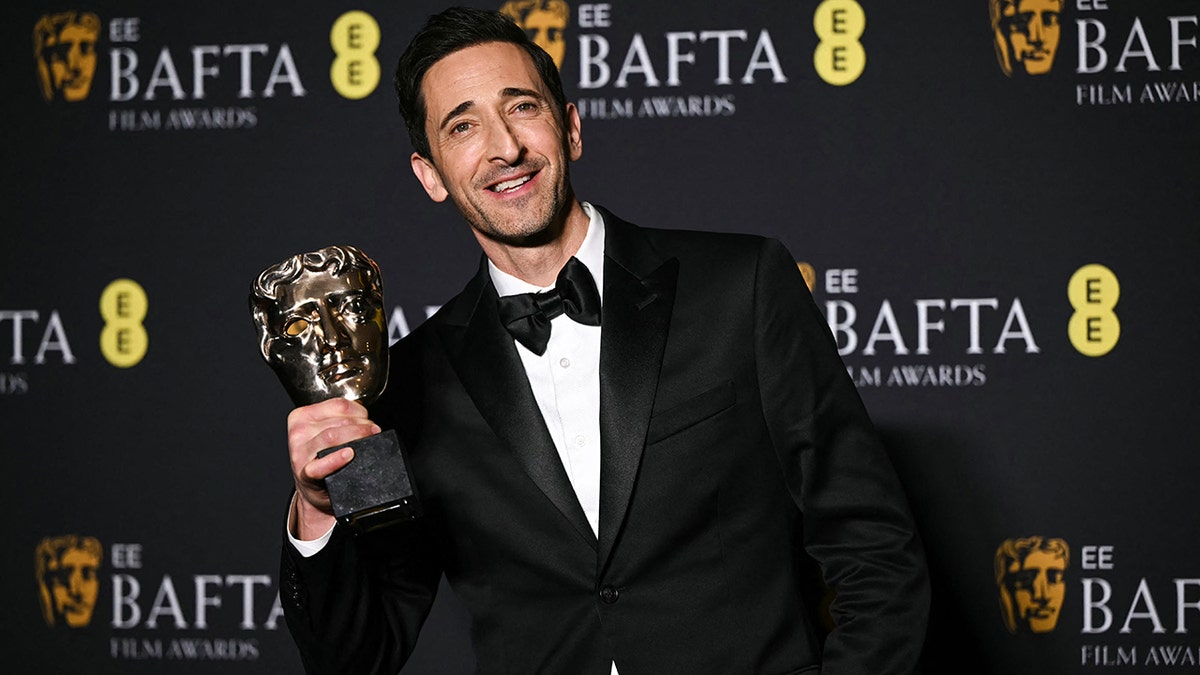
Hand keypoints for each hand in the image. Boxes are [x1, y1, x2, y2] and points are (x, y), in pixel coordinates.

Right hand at [287, 397, 380, 538]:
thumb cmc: (319, 456)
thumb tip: (363, 416)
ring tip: (370, 440)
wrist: (311, 487)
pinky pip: (321, 465)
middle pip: (338, 421)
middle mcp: (299, 433)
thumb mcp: (321, 430)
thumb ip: (337, 419)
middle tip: (373, 431)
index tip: (367, 418)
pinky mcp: (305, 474)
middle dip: (362, 425)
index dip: (359, 410)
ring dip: (356, 437)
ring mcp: (300, 454)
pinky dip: (336, 459)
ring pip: (332, 436)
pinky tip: (348, 455)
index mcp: (301, 417)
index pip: (337, 405)